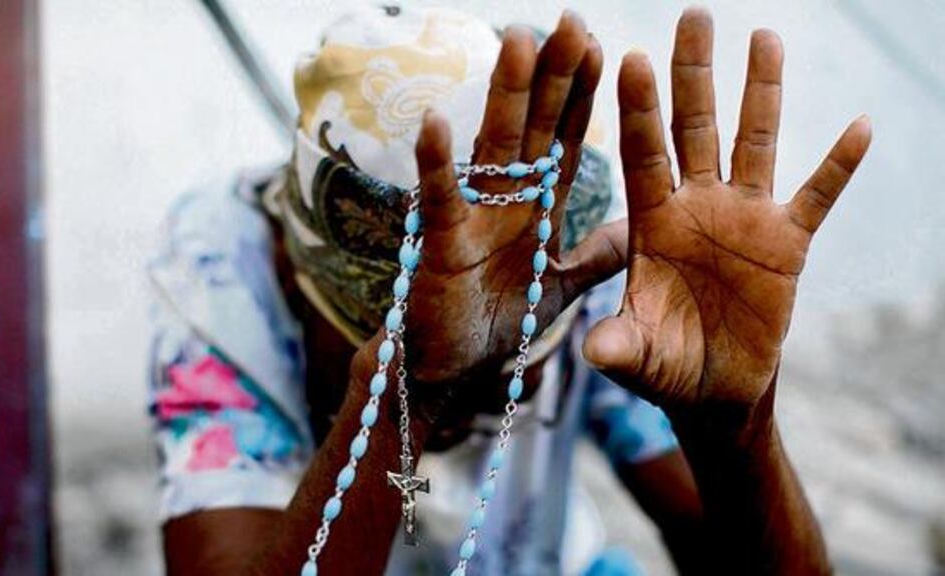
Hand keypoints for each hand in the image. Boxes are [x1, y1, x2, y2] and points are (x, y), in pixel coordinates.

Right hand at [403, 12, 625, 384]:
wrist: (451, 371)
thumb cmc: (496, 325)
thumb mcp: (560, 287)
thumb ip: (595, 258)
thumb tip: (631, 231)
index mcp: (536, 208)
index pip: (565, 140)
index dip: (583, 96)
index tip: (603, 48)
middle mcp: (506, 201)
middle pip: (534, 127)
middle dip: (554, 76)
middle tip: (572, 21)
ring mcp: (473, 217)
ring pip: (492, 147)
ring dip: (504, 96)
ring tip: (518, 42)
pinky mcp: (442, 247)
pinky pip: (441, 202)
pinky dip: (437, 166)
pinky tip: (435, 124)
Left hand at [582, 9, 870, 414]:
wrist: (712, 389)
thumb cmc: (665, 365)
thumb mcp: (638, 357)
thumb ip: (620, 347)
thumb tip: (594, 353)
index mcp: (651, 223)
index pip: (643, 156)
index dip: (639, 111)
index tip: (630, 59)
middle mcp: (696, 206)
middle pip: (694, 128)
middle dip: (693, 75)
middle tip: (694, 16)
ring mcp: (744, 218)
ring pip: (754, 143)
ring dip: (761, 93)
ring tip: (764, 38)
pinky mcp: (788, 244)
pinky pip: (817, 197)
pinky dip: (838, 166)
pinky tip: (860, 126)